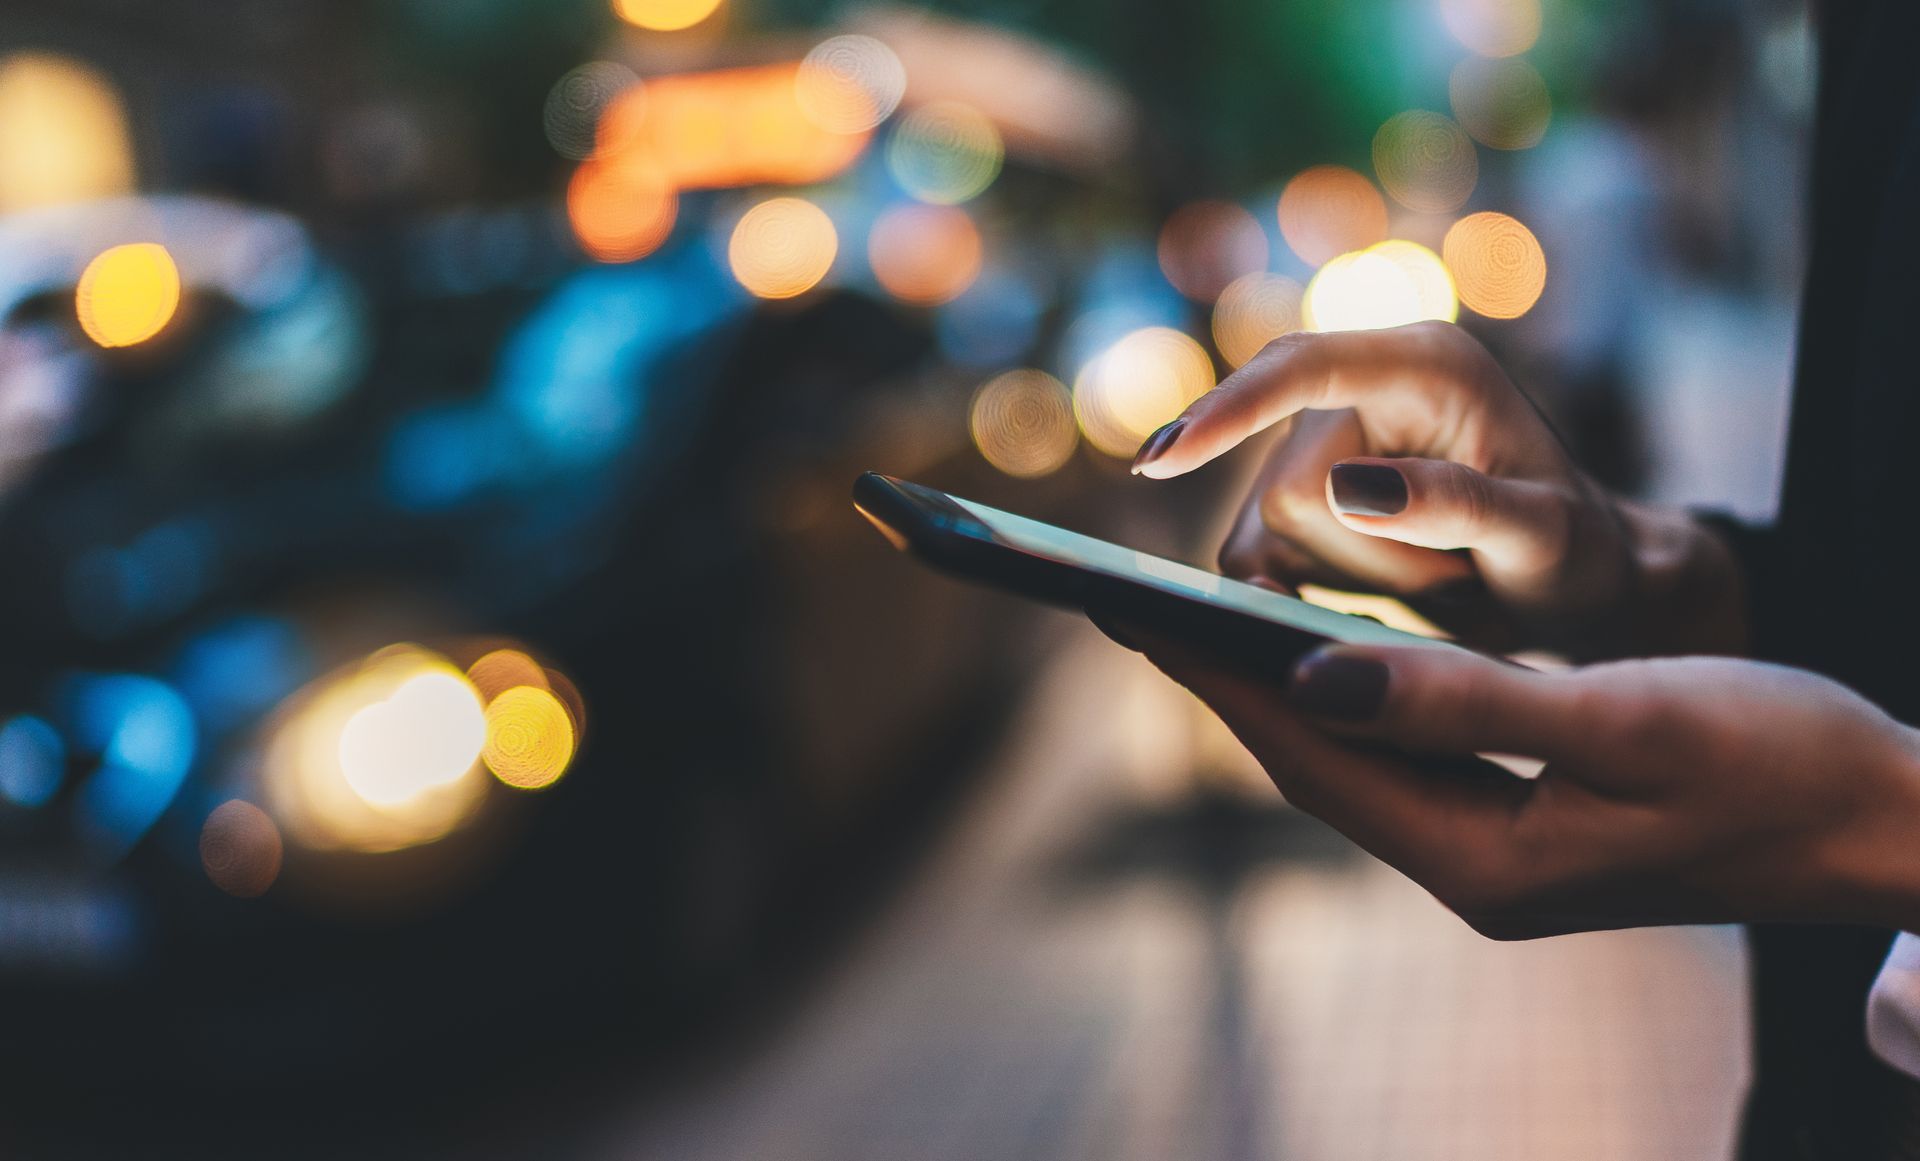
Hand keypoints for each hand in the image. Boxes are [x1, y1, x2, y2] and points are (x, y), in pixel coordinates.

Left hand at [1116, 627, 1919, 938]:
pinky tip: (1312, 655)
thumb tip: (1312, 679)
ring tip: (1189, 617)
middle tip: (1120, 600)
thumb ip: (1467, 703)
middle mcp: (1473, 867)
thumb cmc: (1783, 762)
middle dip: (1214, 679)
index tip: (1123, 606)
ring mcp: (1497, 850)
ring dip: (1267, 686)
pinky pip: (1400, 752)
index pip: (1308, 755)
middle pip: (1308, 761)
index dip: (1211, 675)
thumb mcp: (1630, 721)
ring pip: (1348, 757)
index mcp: (1484, 858)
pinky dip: (1342, 696)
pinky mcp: (1526, 819)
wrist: (1886, 822)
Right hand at [1131, 323, 1745, 658]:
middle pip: (1285, 489)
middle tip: (1457, 572)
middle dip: (1364, 557)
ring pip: (1266, 536)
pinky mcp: (1298, 496)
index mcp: (1424, 363)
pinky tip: (1377, 599)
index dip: (1227, 410)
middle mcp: (1361, 387)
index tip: (1162, 459)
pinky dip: (1307, 592)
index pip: (1299, 367)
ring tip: (1438, 577)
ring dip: (1348, 580)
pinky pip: (1255, 559)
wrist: (1578, 577)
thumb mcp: (1543, 535)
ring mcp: (1323, 442)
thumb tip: (1344, 487)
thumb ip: (1454, 506)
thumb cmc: (1579, 549)